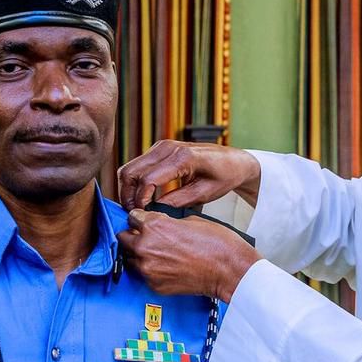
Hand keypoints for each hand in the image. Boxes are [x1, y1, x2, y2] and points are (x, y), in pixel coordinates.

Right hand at [117, 140, 261, 210]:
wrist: (233, 161)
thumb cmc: (224, 176)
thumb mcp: (204, 194)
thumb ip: (178, 202)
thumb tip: (152, 211)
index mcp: (182, 157)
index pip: (148, 179)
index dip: (140, 201)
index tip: (142, 216)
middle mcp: (167, 147)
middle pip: (131, 172)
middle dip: (127, 196)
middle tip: (134, 215)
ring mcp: (161, 146)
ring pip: (129, 168)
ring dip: (128, 189)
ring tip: (137, 209)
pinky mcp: (159, 149)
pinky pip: (137, 166)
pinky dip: (135, 183)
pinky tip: (143, 199)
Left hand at [118, 209, 261, 301]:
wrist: (229, 270)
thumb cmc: (216, 244)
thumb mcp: (190, 220)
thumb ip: (166, 222)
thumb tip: (158, 226)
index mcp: (154, 226)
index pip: (131, 218)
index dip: (139, 219)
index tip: (143, 222)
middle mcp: (146, 247)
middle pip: (123, 238)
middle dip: (134, 236)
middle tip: (147, 238)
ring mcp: (148, 269)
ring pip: (131, 258)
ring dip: (139, 255)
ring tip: (158, 254)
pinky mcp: (154, 285)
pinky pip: (144, 275)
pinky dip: (151, 271)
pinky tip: (167, 267)